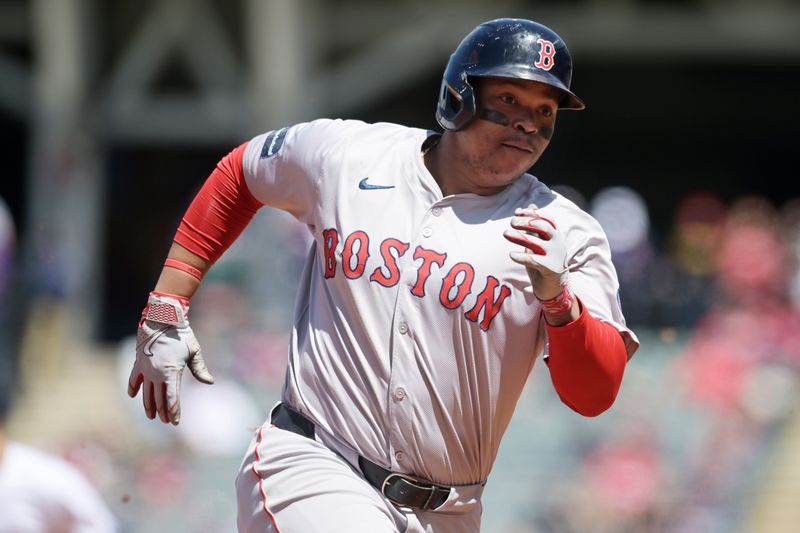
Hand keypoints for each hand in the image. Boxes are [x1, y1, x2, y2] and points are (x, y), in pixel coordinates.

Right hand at [128, 291, 213, 424]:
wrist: (161, 319)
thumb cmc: (181, 335)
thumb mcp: (194, 351)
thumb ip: (200, 368)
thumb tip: (210, 382)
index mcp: (172, 372)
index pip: (172, 397)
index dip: (174, 411)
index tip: (175, 422)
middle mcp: (157, 373)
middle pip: (159, 398)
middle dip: (163, 411)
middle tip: (166, 421)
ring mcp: (146, 369)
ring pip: (146, 392)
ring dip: (149, 405)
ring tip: (151, 415)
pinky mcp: (138, 362)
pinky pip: (133, 378)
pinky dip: (133, 388)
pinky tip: (133, 396)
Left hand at [503, 204, 568, 299]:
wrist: (554, 287)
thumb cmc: (544, 260)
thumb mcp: (540, 241)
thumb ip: (535, 226)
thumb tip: (531, 206)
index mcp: (555, 234)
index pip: (545, 218)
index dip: (531, 213)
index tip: (517, 211)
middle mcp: (557, 243)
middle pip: (542, 227)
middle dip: (525, 222)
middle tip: (511, 222)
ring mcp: (555, 256)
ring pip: (536, 243)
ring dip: (519, 237)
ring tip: (505, 233)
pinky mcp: (550, 269)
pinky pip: (534, 261)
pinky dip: (522, 257)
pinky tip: (511, 255)